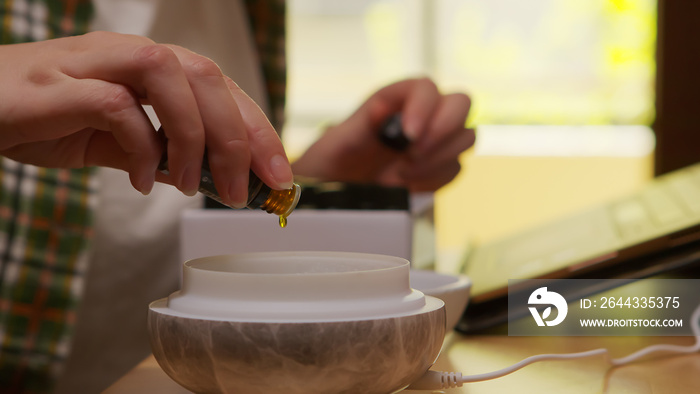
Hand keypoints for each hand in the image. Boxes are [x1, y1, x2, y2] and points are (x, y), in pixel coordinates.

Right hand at [0, 31, 292, 206]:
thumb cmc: (44, 118)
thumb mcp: (114, 142)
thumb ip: (156, 153)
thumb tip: (203, 177)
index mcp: (151, 66)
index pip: (221, 89)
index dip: (257, 130)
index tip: (279, 175)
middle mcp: (129, 54)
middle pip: (207, 77)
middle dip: (237, 138)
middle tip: (239, 191)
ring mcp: (94, 62)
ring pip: (169, 76)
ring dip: (192, 137)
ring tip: (189, 185)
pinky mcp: (60, 84)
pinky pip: (117, 106)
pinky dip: (139, 147)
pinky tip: (137, 181)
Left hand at [292, 78, 474, 190]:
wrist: (335, 191)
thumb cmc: (330, 160)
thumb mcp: (336, 142)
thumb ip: (359, 124)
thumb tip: (382, 109)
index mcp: (395, 98)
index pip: (425, 87)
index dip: (425, 107)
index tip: (409, 135)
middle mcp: (421, 114)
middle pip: (461, 103)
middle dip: (444, 130)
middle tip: (414, 153)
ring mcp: (434, 140)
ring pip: (466, 137)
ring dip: (438, 158)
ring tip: (402, 172)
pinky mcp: (438, 166)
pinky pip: (455, 168)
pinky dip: (435, 179)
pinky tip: (407, 184)